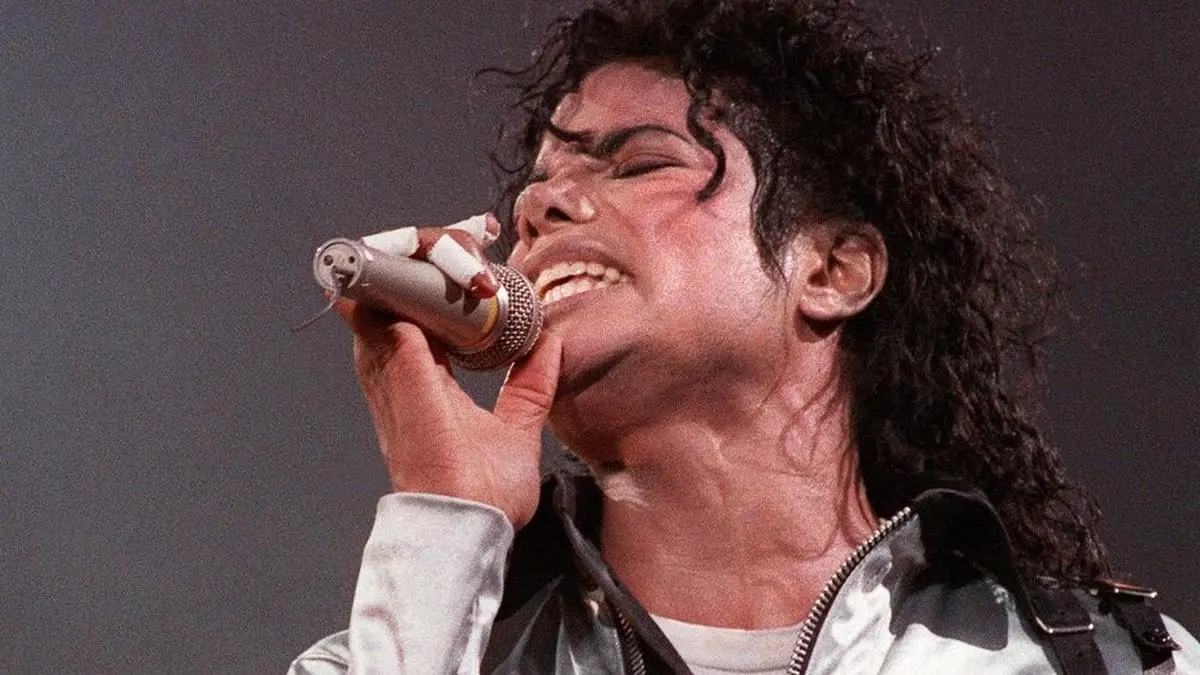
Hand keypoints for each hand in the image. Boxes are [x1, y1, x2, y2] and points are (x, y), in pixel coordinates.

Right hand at [334, 217, 560, 527]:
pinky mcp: (403, 382)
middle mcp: (400, 383)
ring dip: (402, 273)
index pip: (417, 327)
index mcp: (424, 391)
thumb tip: (551, 343)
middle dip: (412, 270)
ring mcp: (395, 382)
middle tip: (441, 240)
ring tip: (423, 242)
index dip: (429, 293)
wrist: (468, 528)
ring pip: (383, 310)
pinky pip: (386, 325)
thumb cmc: (484, 493)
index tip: (456, 264)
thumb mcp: (519, 426)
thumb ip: (530, 383)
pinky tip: (406, 263)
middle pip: (392, 310)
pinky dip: (391, 293)